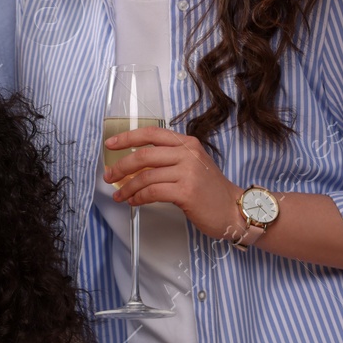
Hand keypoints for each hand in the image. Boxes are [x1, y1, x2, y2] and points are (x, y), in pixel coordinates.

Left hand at [107, 126, 243, 239]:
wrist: (234, 209)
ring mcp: (188, 172)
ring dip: (127, 187)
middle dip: (121, 166)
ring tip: (119, 195)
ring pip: (145, 176)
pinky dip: (138, 197)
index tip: (110, 144)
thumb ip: (168, 159)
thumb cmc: (210, 190)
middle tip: (109, 176)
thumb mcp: (192, 165)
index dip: (127, 137)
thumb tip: (134, 165)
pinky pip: (152, 192)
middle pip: (143, 154)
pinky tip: (134, 202)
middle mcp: (187, 153)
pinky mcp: (186, 192)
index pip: (152, 133)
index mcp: (187, 143)